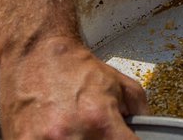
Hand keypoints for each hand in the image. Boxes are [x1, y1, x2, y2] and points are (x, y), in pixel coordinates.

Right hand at [0, 35, 147, 138]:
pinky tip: (54, 133)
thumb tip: (146, 131)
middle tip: (96, 131)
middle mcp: (73, 135)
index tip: (123, 139)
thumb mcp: (119, 82)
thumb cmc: (73, 67)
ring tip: (75, 131)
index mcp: (100, 121)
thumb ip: (139, 110)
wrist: (35, 51)